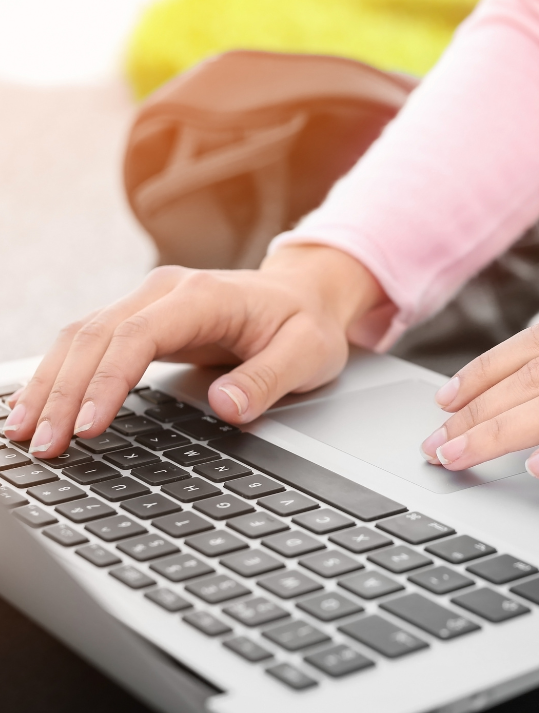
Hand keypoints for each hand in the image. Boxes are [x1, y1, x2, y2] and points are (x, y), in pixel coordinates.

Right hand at [4, 246, 382, 458]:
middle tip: (44, 446)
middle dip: (63, 391)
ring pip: (81, 337)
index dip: (106, 381)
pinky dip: (62, 373)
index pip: (137, 335)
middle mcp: (166, 292)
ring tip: (24, 433)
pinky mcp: (144, 321)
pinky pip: (91, 343)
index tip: (89, 428)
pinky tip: (41, 404)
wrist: (305, 294)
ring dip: (50, 383)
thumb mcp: (309, 352)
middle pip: (94, 335)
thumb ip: (270, 378)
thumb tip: (228, 407)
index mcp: (204, 296)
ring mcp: (150, 304)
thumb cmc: (307, 322)